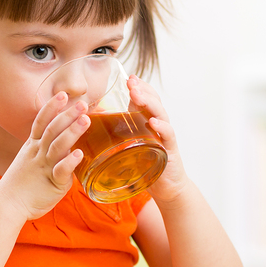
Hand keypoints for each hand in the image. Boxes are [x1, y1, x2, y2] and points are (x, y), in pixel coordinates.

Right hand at [0, 92, 89, 219]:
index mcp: (32, 147)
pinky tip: (79, 154)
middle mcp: (38, 153)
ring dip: (72, 132)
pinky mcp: (52, 183)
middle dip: (67, 115)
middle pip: (52, 129)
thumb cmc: (20, 184)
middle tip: (82, 103)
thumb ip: (42, 150)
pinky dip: (69, 162)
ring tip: (85, 120)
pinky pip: (61, 171)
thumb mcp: (27, 160)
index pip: (41, 122)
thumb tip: (61, 144)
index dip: (51, 107)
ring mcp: (45, 167)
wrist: (7, 204)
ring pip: (58, 146)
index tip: (62, 94)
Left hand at [127, 75, 188, 204]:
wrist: (166, 188)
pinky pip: (167, 136)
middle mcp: (159, 126)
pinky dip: (162, 128)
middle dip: (142, 90)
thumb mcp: (130, 146)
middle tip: (131, 82)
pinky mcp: (170, 151)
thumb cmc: (145, 166)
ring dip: (149, 103)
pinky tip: (154, 122)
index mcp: (149, 123)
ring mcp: (165, 137)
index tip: (128, 77)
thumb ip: (118, 133)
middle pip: (153, 102)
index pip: (147, 99)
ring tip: (137, 94)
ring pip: (160, 114)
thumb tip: (95, 121)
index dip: (139, 87)